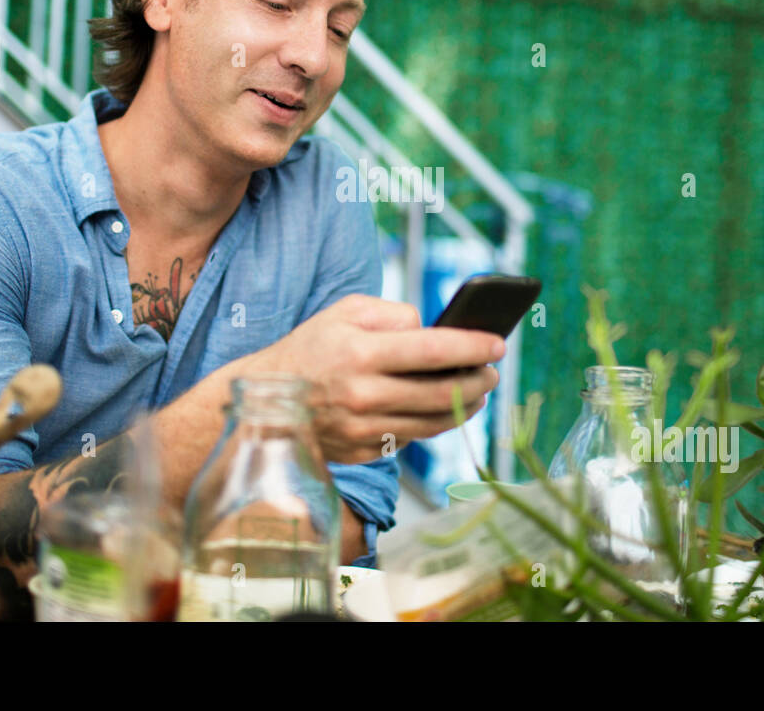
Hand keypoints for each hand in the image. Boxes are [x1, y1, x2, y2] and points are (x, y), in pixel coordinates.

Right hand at [246, 294, 504, 463]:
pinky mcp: (363, 452)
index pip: (434, 350)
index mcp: (361, 353)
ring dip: (465, 407)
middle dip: (479, 381)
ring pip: (433, 423)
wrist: (266, 403)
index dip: (473, 347)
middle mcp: (364, 395)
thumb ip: (392, 314)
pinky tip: (443, 408)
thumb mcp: (345, 312)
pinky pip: (411, 438)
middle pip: (442, 393)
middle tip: (493, 372)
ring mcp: (364, 430)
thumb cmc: (311, 349)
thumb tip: (432, 329)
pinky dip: (432, 422)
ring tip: (478, 391)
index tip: (498, 344)